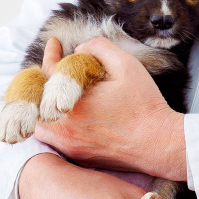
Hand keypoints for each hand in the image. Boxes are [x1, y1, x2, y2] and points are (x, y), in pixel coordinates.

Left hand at [35, 37, 186, 181]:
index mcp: (72, 102)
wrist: (159, 143)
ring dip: (45, 103)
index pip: (49, 72)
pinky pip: (53, 138)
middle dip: (46, 78)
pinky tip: (65, 112)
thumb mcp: (126, 65)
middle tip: (56, 64)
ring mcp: (68, 145)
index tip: (54, 43)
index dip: (51, 54)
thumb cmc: (144, 105)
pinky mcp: (77, 156)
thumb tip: (80, 49)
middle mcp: (64, 127)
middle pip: (39, 98)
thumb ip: (99, 47)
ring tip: (57, 89)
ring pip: (42, 121)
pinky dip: (53, 122)